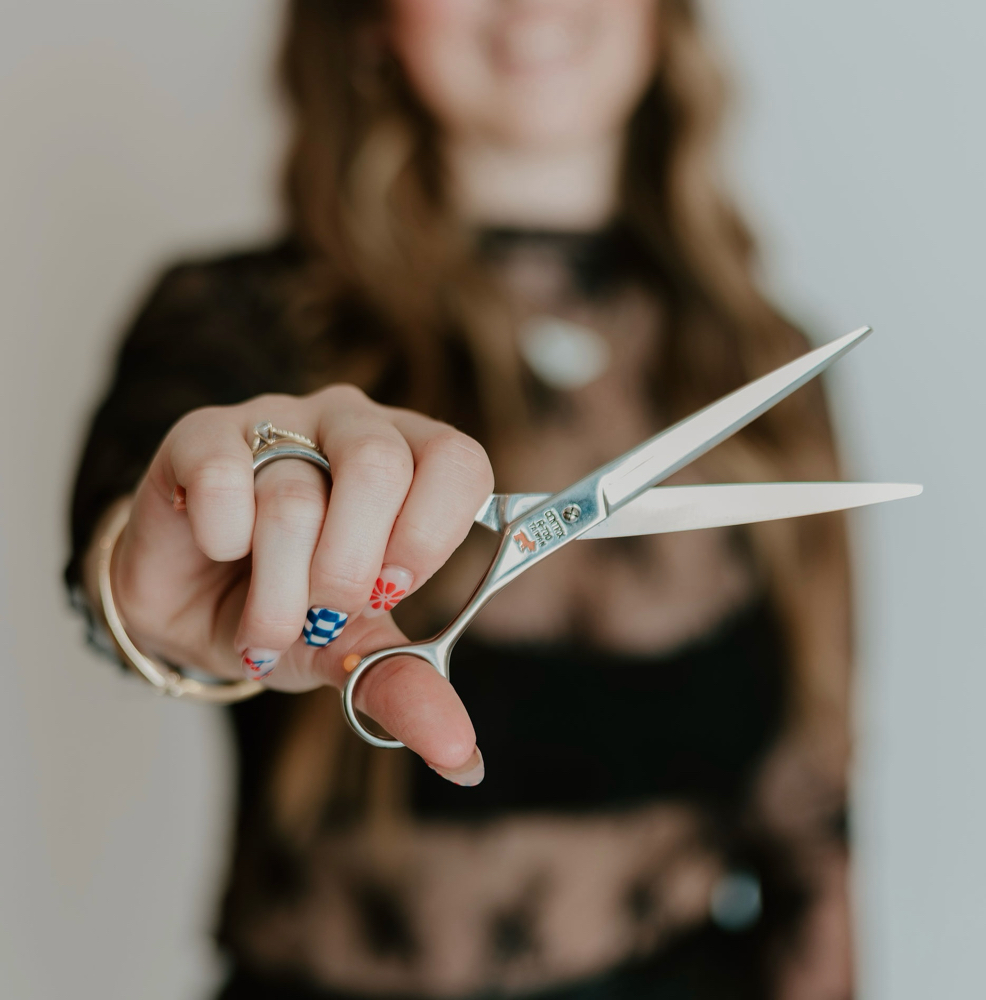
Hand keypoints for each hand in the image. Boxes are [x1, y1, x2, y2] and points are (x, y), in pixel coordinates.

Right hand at [98, 385, 493, 780]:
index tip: (392, 591)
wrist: (192, 610)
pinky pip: (224, 475)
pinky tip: (218, 548)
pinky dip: (222, 537)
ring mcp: (279, 421)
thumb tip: (460, 757)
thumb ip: (404, 685)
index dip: (431, 532)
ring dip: (278, 588)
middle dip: (346, 570)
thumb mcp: (351, 652)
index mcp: (411, 465)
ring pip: (295, 494)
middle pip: (378, 467)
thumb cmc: (291, 612)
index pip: (458, 461)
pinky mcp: (205, 433)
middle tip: (323, 612)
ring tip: (267, 621)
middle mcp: (353, 427)